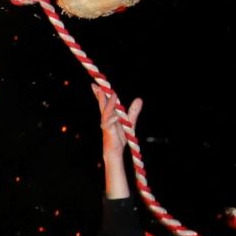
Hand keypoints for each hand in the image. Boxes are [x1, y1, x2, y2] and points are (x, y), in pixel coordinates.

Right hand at [94, 85, 141, 199]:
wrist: (115, 151)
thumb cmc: (119, 137)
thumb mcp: (129, 122)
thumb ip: (133, 111)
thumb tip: (139, 99)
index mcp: (110, 115)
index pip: (105, 102)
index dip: (100, 93)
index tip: (96, 84)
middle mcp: (106, 118)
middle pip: (102, 104)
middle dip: (99, 95)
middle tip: (96, 85)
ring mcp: (106, 124)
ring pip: (106, 111)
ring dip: (109, 103)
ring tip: (112, 94)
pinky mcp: (108, 131)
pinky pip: (108, 123)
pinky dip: (112, 118)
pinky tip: (116, 115)